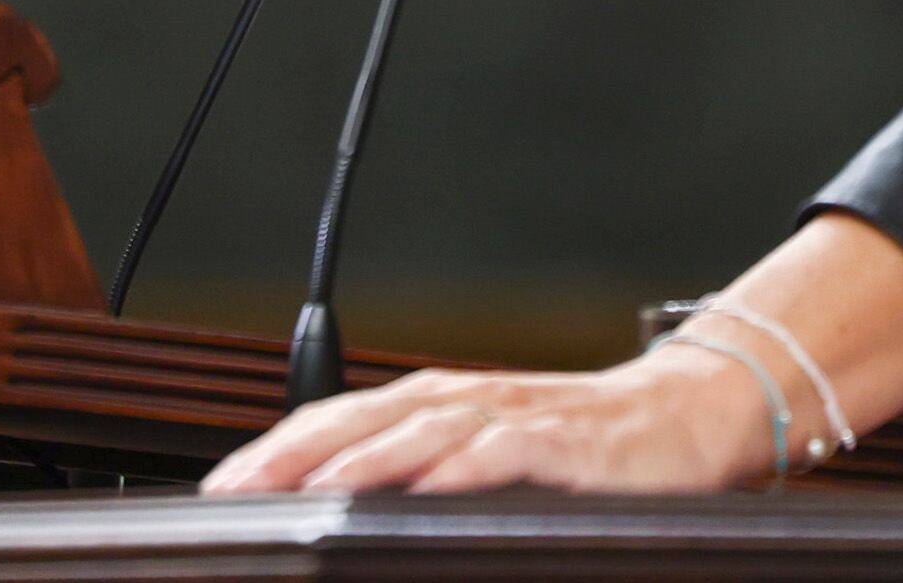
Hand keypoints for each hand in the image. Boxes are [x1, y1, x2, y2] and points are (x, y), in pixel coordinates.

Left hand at [199, 353, 776, 494]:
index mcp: (438, 400)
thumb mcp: (486, 449)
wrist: (683, 416)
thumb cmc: (579, 444)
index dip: (276, 450)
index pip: (337, 418)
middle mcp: (466, 398)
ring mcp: (515, 415)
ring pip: (423, 429)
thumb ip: (418, 468)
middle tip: (235, 489)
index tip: (220, 487)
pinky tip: (428, 482)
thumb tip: (336, 503)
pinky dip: (463, 464)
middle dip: (295, 456)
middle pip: (363, 420)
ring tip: (311, 487)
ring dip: (362, 457)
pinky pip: (506, 449)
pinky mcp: (565, 441)